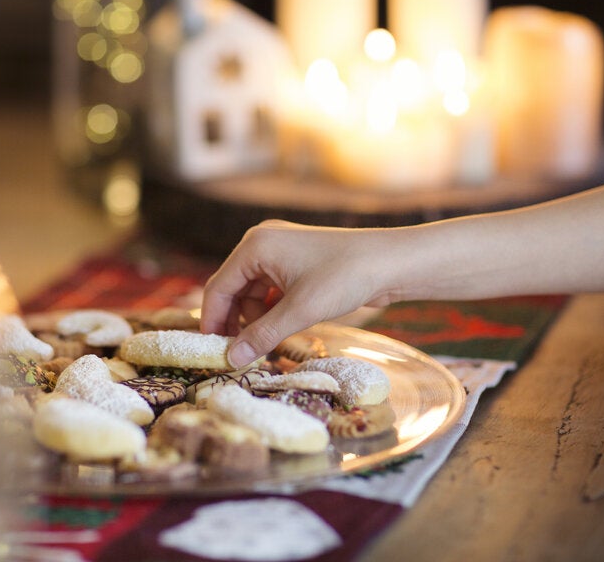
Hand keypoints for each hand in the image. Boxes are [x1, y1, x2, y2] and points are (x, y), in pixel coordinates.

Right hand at [199, 220, 392, 367]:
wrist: (391, 262)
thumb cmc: (345, 277)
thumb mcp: (300, 310)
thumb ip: (262, 335)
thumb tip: (232, 359)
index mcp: (255, 246)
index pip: (219, 287)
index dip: (212, 321)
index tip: (212, 351)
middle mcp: (262, 243)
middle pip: (233, 289)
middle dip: (235, 321)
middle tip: (238, 354)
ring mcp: (280, 251)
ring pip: (252, 292)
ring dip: (256, 319)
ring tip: (268, 343)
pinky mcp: (296, 263)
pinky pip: (271, 290)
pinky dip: (272, 311)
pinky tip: (282, 329)